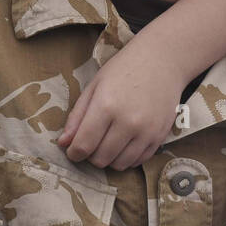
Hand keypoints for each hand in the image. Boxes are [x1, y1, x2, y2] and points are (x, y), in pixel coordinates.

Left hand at [57, 46, 188, 169]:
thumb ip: (77, 116)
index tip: (73, 150)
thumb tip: (63, 143)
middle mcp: (127, 121)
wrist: (161, 60)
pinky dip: (128, 157)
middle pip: (100, 159)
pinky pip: (138, 161)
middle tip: (93, 142)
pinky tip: (125, 142)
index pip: (83, 145)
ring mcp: (146, 130)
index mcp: (106, 106)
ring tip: (109, 142)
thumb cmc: (124, 69)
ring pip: (119, 164)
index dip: (74, 153)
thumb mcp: (94, 86)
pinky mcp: (160, 135)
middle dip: (91, 155)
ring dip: (109, 158)